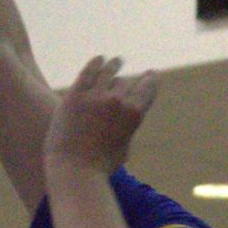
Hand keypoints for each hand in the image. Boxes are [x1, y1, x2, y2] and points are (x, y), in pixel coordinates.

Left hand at [45, 56, 156, 173]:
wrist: (75, 168)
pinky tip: (99, 59)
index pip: (147, 89)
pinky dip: (95, 64)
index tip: (152, 74)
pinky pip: (88, 73)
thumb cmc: (102, 164)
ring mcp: (95, 96)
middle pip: (126, 82)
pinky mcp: (75, 95)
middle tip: (133, 72)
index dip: (151, 79)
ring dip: (115, 65)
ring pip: (109, 73)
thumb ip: (127, 126)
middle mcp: (117, 101)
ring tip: (117, 60)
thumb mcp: (125, 145)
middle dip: (131, 78)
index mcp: (135, 114)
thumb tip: (124, 117)